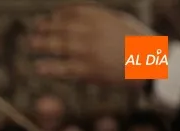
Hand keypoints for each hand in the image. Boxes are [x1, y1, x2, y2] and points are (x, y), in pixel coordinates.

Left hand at [29, 4, 152, 83]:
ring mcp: (88, 50)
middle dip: (45, 28)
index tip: (48, 19)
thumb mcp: (118, 21)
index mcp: (100, 18)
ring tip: (31, 44)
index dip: (57, 15)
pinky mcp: (88, 68)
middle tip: (34, 31)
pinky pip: (64, 67)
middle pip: (62, 27)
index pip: (72, 12)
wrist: (148, 60)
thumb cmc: (134, 41)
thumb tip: (76, 16)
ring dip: (42, 44)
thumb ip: (98, 19)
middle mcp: (91, 32)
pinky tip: (38, 67)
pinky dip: (49, 67)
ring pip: (59, 45)